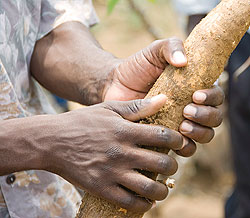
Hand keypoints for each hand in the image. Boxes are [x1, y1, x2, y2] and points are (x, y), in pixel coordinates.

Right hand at [48, 95, 183, 212]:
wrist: (52, 142)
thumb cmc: (82, 122)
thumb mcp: (109, 109)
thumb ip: (137, 106)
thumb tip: (164, 99)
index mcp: (125, 131)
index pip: (164, 136)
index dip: (177, 140)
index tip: (178, 142)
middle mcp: (122, 153)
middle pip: (162, 163)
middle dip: (172, 165)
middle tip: (169, 164)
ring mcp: (112, 173)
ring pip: (150, 188)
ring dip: (163, 189)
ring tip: (163, 186)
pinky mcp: (102, 188)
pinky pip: (131, 202)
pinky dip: (144, 204)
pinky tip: (146, 199)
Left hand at [103, 38, 223, 156]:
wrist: (114, 85)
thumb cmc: (136, 67)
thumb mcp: (155, 51)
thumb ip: (171, 47)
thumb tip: (184, 62)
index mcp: (193, 87)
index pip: (215, 95)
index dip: (212, 97)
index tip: (196, 95)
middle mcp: (190, 106)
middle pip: (214, 118)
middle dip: (206, 116)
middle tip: (186, 111)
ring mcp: (179, 123)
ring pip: (204, 135)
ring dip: (199, 133)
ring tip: (182, 126)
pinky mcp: (166, 136)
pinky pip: (185, 148)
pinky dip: (185, 148)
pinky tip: (175, 141)